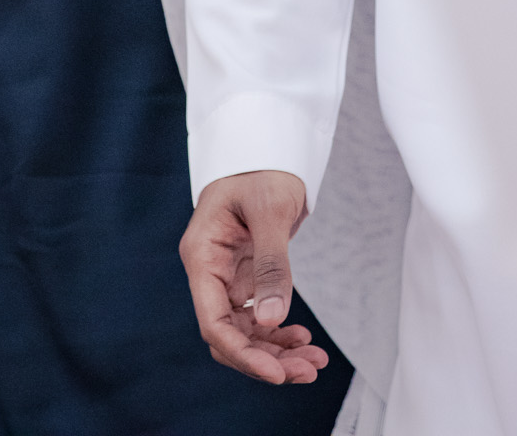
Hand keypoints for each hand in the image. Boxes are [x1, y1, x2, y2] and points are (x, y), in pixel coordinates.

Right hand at [179, 171, 325, 384]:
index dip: (243, 353)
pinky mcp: (246, 275)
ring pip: (245, 331)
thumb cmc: (263, 165)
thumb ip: (271, 264)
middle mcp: (210, 271)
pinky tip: (303, 339)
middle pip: (229, 334)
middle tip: (308, 370)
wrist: (270, 142)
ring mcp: (228, 275)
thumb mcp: (270, 210)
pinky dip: (279, 332)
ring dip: (276, 350)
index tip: (277, 374)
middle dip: (266, 358)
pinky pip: (258, 316)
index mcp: (202, 255)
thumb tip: (272, 319)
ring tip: (314, 361)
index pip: (213, 321)